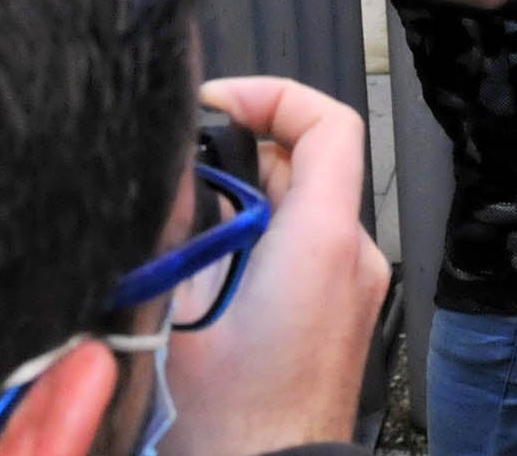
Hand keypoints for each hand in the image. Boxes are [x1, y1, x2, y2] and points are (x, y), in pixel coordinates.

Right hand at [165, 78, 388, 455]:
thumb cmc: (229, 431)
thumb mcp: (171, 321)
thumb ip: (168, 236)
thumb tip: (163, 180)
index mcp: (319, 244)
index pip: (328, 123)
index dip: (273, 95)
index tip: (218, 104)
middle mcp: (351, 258)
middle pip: (310, 162)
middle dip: (241, 155)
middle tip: (180, 176)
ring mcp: (352, 290)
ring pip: (303, 208)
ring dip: (244, 203)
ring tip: (182, 234)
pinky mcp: (340, 319)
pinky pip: (305, 250)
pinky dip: (259, 241)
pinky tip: (204, 278)